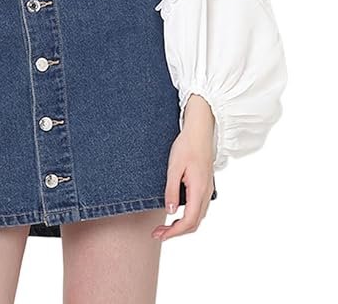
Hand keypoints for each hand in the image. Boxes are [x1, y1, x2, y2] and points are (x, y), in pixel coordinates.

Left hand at [151, 95, 215, 241]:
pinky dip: (188, 216)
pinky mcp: (205, 186)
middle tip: (158, 233)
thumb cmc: (186, 146)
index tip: (160, 234)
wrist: (200, 131)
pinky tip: (176, 212)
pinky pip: (199, 208)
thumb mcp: (174, 167)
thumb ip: (172, 190)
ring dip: (182, 225)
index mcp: (198, 190)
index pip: (189, 221)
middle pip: (194, 223)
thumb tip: (170, 211)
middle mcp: (206, 193)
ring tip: (165, 226)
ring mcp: (207, 190)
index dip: (174, 232)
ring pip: (198, 217)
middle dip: (176, 232)